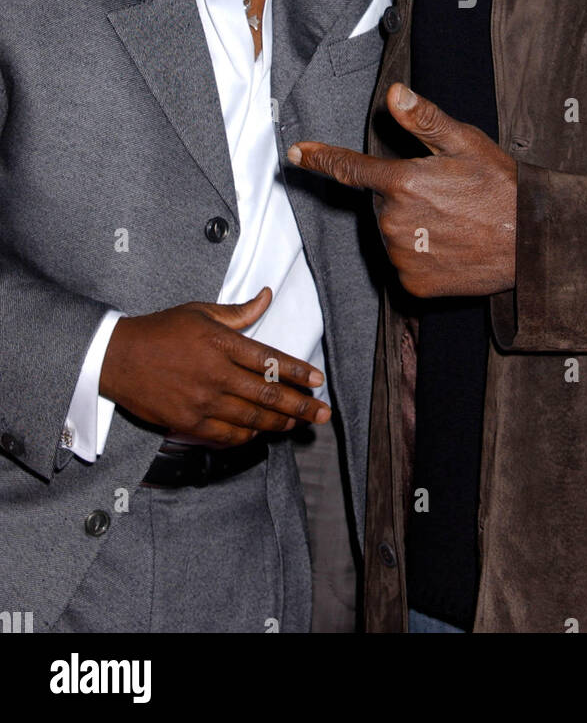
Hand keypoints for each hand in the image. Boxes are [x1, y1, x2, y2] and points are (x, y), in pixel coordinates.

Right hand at [100, 288, 330, 445]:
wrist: (118, 357)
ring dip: (279, 423)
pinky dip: (248, 436)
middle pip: (267, 394)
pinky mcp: (188, 421)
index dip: (297, 372)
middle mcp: (216, 373)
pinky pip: (226, 435)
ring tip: (298, 424)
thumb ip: (238, 312)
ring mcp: (202, 400)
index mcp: (221, 343)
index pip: (269, 360)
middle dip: (300, 406)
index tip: (317, 381)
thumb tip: (267, 296)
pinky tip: (261, 433)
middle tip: (322, 414)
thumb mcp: (200, 312)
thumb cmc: (161, 330)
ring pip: (251, 418)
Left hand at [287, 83, 516, 298]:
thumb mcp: (466, 144)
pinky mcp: (413, 284)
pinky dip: (420, 256)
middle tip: (446, 195)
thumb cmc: (500, 188)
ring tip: (452, 222)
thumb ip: (424, 120)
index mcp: (403, 182)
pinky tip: (450, 247)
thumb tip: (394, 94)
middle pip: (382, 202)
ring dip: (412, 226)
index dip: (320, 159)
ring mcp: (402, 256)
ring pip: (392, 233)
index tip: (296, 154)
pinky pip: (405, 263)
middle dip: (404, 195)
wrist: (530, 244)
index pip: (350, 168)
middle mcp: (394, 221)